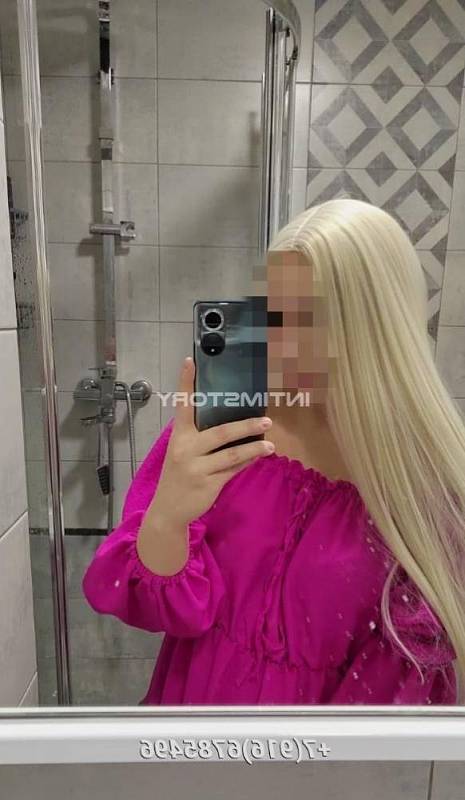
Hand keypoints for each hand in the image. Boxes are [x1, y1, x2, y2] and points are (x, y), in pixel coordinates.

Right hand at [151, 356, 274, 528]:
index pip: (183, 405)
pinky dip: (247, 463)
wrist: (168, 511)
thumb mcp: (183, 454)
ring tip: (270, 444)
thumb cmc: (179, 476)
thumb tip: (232, 425)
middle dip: (246, 426)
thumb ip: (202, 440)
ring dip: (254, 449)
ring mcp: (197, 468)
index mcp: (179, 437)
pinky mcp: (208, 484)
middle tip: (266, 421)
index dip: (186, 383)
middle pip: (221, 433)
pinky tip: (258, 457)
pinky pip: (233, 470)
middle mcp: (186, 449)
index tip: (190, 361)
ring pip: (232, 454)